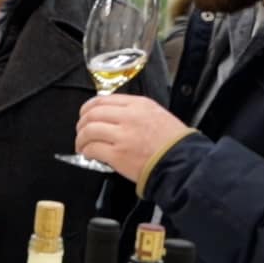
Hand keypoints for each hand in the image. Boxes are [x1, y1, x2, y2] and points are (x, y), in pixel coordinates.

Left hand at [74, 94, 191, 180]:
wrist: (182, 162)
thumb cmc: (173, 143)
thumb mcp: (157, 115)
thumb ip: (134, 112)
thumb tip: (113, 115)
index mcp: (138, 105)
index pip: (103, 100)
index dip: (88, 108)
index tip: (85, 114)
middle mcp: (128, 117)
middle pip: (92, 114)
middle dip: (82, 123)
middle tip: (81, 131)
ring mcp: (122, 136)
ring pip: (88, 130)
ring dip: (81, 139)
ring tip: (83, 145)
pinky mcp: (118, 154)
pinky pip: (92, 148)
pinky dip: (86, 151)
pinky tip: (89, 154)